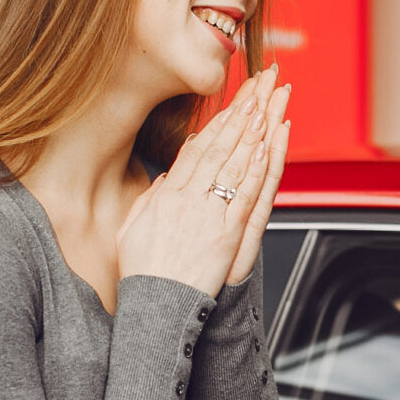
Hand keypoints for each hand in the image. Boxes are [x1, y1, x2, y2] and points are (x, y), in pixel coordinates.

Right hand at [118, 68, 278, 296]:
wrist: (156, 308)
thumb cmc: (145, 274)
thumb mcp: (132, 228)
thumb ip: (150, 199)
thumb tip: (166, 178)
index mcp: (166, 196)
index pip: (196, 150)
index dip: (218, 124)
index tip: (233, 105)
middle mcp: (187, 200)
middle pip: (218, 148)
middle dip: (240, 116)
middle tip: (258, 90)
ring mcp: (208, 216)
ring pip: (234, 166)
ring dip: (252, 134)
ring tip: (267, 107)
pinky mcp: (226, 236)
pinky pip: (244, 197)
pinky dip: (256, 171)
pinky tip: (267, 150)